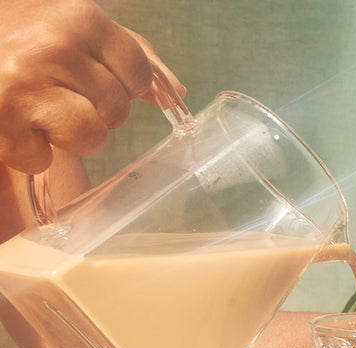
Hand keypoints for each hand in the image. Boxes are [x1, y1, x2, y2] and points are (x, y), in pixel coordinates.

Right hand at [0, 0, 181, 172]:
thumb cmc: (13, 30)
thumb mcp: (68, 24)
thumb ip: (126, 53)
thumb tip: (175, 92)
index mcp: (78, 18)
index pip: (139, 72)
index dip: (125, 84)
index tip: (98, 78)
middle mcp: (53, 49)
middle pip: (117, 109)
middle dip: (94, 108)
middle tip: (57, 90)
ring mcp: (25, 86)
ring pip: (89, 136)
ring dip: (67, 134)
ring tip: (38, 109)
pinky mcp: (0, 122)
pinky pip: (41, 158)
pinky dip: (26, 149)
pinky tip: (10, 121)